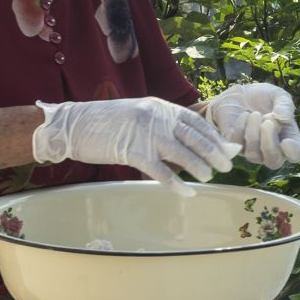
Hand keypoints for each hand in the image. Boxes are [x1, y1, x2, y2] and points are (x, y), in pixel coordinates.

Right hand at [32, 98, 238, 194]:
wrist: (72, 125)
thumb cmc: (106, 123)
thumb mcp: (140, 116)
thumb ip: (164, 127)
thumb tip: (193, 142)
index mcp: (160, 107)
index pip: (196, 122)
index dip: (214, 137)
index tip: (227, 149)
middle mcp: (157, 117)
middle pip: (195, 137)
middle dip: (214, 153)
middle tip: (227, 166)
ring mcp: (145, 134)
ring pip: (183, 154)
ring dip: (200, 167)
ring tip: (210, 177)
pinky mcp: (132, 152)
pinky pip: (162, 172)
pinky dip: (177, 184)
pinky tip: (187, 192)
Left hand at [201, 83, 299, 168]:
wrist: (239, 94)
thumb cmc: (264, 97)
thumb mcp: (278, 95)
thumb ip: (285, 105)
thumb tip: (283, 117)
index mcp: (289, 138)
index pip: (296, 154)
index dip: (293, 152)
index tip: (286, 141)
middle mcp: (272, 150)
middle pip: (274, 162)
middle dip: (270, 143)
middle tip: (267, 122)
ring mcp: (253, 151)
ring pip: (253, 154)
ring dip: (254, 133)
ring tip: (254, 114)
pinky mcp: (235, 147)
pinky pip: (237, 144)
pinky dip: (241, 128)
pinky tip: (244, 115)